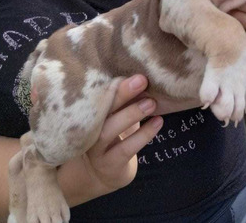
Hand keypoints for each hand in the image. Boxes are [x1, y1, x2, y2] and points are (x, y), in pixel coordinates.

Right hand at [78, 75, 162, 193]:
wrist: (104, 174)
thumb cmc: (115, 134)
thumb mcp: (117, 114)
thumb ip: (124, 99)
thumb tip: (144, 74)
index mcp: (88, 113)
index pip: (96, 95)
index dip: (111, 82)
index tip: (130, 70)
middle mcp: (87, 130)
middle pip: (100, 110)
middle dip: (120, 94)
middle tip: (141, 80)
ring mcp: (95, 150)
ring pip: (109, 130)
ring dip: (131, 114)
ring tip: (152, 103)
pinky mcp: (109, 165)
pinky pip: (126, 149)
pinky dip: (143, 134)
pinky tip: (158, 122)